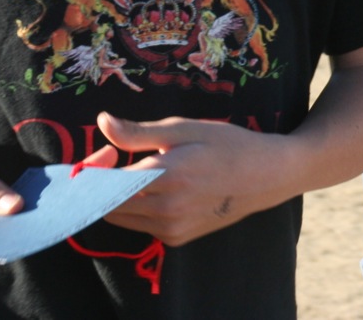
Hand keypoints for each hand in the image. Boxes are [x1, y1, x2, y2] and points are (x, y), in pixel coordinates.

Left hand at [91, 112, 288, 246]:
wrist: (267, 176)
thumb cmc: (229, 145)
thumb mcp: (187, 129)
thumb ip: (140, 132)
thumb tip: (102, 123)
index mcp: (167, 176)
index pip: (105, 185)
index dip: (95, 169)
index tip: (106, 153)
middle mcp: (166, 209)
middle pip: (107, 205)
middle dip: (103, 184)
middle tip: (119, 160)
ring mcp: (171, 228)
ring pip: (122, 218)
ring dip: (120, 198)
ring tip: (145, 173)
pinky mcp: (177, 239)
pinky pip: (142, 226)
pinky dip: (141, 209)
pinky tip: (164, 190)